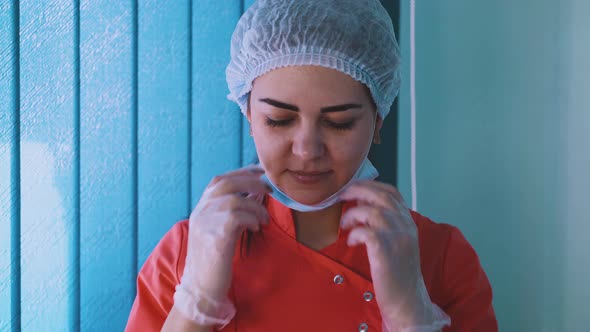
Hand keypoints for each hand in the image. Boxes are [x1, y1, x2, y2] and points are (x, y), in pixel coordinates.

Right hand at [174, 165, 270, 325]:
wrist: (201, 287)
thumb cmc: (214, 259)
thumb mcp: (219, 229)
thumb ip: (230, 211)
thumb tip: (253, 193)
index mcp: (201, 208)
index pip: (220, 180)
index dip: (241, 172)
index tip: (260, 172)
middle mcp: (200, 211)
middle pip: (226, 183)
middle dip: (251, 182)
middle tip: (269, 190)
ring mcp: (205, 223)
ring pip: (234, 199)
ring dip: (255, 206)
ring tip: (264, 219)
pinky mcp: (215, 236)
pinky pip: (237, 217)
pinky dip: (252, 218)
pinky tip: (256, 227)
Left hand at [339, 180, 449, 330]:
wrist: (406, 300)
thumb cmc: (397, 272)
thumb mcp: (397, 242)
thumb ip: (385, 223)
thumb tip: (361, 203)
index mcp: (408, 222)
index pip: (392, 192)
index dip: (371, 185)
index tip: (355, 187)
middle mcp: (405, 226)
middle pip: (381, 196)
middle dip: (358, 190)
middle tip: (342, 195)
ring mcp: (397, 237)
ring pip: (372, 211)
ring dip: (353, 214)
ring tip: (345, 224)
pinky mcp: (385, 250)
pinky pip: (365, 231)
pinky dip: (354, 233)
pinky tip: (352, 241)